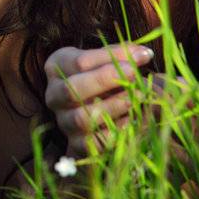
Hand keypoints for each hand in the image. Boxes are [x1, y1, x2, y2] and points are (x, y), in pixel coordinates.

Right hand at [43, 43, 154, 157]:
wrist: (93, 108)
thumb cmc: (99, 76)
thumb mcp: (103, 59)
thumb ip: (120, 55)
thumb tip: (144, 53)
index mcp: (56, 67)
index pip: (80, 62)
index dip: (112, 57)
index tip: (142, 55)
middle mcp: (54, 96)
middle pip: (72, 89)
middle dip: (105, 80)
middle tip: (134, 73)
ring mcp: (64, 122)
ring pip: (82, 118)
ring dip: (113, 107)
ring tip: (139, 97)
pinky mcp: (76, 144)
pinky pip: (95, 142)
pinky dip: (116, 131)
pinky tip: (135, 120)